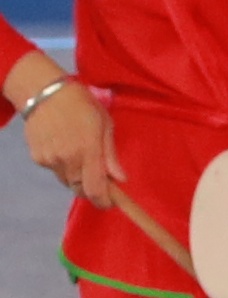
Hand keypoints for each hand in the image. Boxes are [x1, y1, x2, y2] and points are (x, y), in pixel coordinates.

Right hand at [21, 75, 117, 213]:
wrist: (45, 93)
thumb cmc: (82, 105)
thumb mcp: (104, 125)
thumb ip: (110, 155)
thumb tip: (120, 179)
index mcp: (88, 149)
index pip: (95, 187)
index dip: (103, 200)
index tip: (110, 203)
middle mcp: (67, 158)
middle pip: (79, 188)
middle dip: (91, 189)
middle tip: (99, 180)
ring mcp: (49, 159)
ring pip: (66, 180)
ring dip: (77, 177)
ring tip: (80, 155)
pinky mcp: (37, 157)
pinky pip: (54, 170)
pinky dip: (62, 166)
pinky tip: (64, 147)